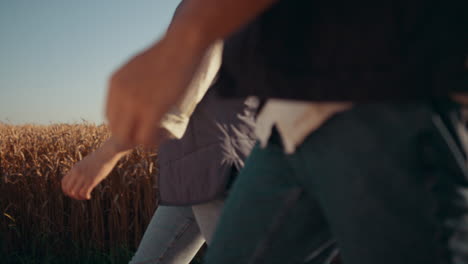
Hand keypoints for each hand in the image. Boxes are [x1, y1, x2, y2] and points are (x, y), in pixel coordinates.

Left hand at [61, 138, 130, 199]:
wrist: (107, 153)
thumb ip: (82, 169)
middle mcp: (77, 173)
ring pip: (74, 193)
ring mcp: (84, 177)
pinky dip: (85, 197)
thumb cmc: (100, 157)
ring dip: (79, 197)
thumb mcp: (87, 163)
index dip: (67, 190)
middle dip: (72, 195)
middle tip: (80, 195)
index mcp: (75, 168)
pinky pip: (84, 193)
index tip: (74, 191)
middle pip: (67, 190)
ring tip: (85, 196)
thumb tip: (83, 174)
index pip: (63, 183)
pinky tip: (89, 196)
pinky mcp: (92, 180)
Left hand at [106, 30, 208, 146]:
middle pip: (117, 130)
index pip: (110, 116)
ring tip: (160, 133)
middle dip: (133, 136)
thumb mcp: (140, 66)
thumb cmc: (169, 52)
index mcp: (115, 82)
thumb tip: (140, 97)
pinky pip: (146, 138)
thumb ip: (133, 82)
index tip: (143, 125)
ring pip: (129, 138)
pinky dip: (154, 141)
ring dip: (144, 141)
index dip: (126, 125)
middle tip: (152, 131)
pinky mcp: (152, 109)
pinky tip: (165, 134)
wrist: (183, 44)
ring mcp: (134, 102)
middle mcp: (120, 93)